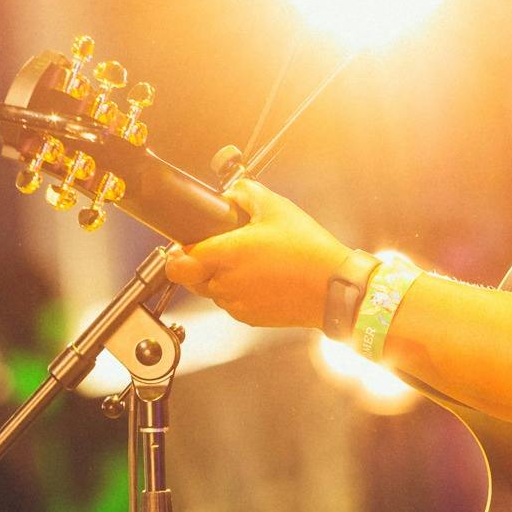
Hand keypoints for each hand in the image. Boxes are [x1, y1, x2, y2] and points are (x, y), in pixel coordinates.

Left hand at [164, 179, 352, 329]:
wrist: (335, 287)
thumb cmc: (309, 251)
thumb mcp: (277, 207)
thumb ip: (246, 193)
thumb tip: (231, 193)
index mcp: (225, 256)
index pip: (177, 263)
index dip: (177, 252)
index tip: (186, 243)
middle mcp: (225, 284)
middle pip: (191, 278)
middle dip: (200, 262)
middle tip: (223, 247)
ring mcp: (237, 305)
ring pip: (212, 291)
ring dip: (220, 277)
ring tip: (250, 261)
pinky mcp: (251, 318)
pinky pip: (232, 303)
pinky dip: (239, 291)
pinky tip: (263, 277)